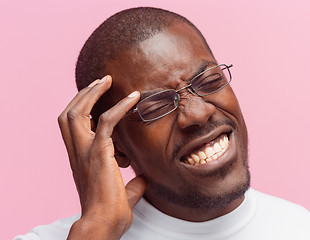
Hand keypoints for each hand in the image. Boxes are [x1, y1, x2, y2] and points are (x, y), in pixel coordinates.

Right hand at [57, 75, 145, 238]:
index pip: (71, 126)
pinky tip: (134, 98)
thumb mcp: (121, 193)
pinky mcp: (99, 153)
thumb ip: (131, 184)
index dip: (80, 108)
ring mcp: (85, 152)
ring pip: (78, 113)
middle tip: (100, 81)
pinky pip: (106, 121)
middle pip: (68, 114)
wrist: (104, 224)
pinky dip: (119, 106)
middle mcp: (77, 152)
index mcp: (79, 158)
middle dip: (82, 95)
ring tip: (107, 80)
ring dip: (92, 94)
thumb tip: (143, 181)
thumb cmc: (110, 212)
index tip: (94, 96)